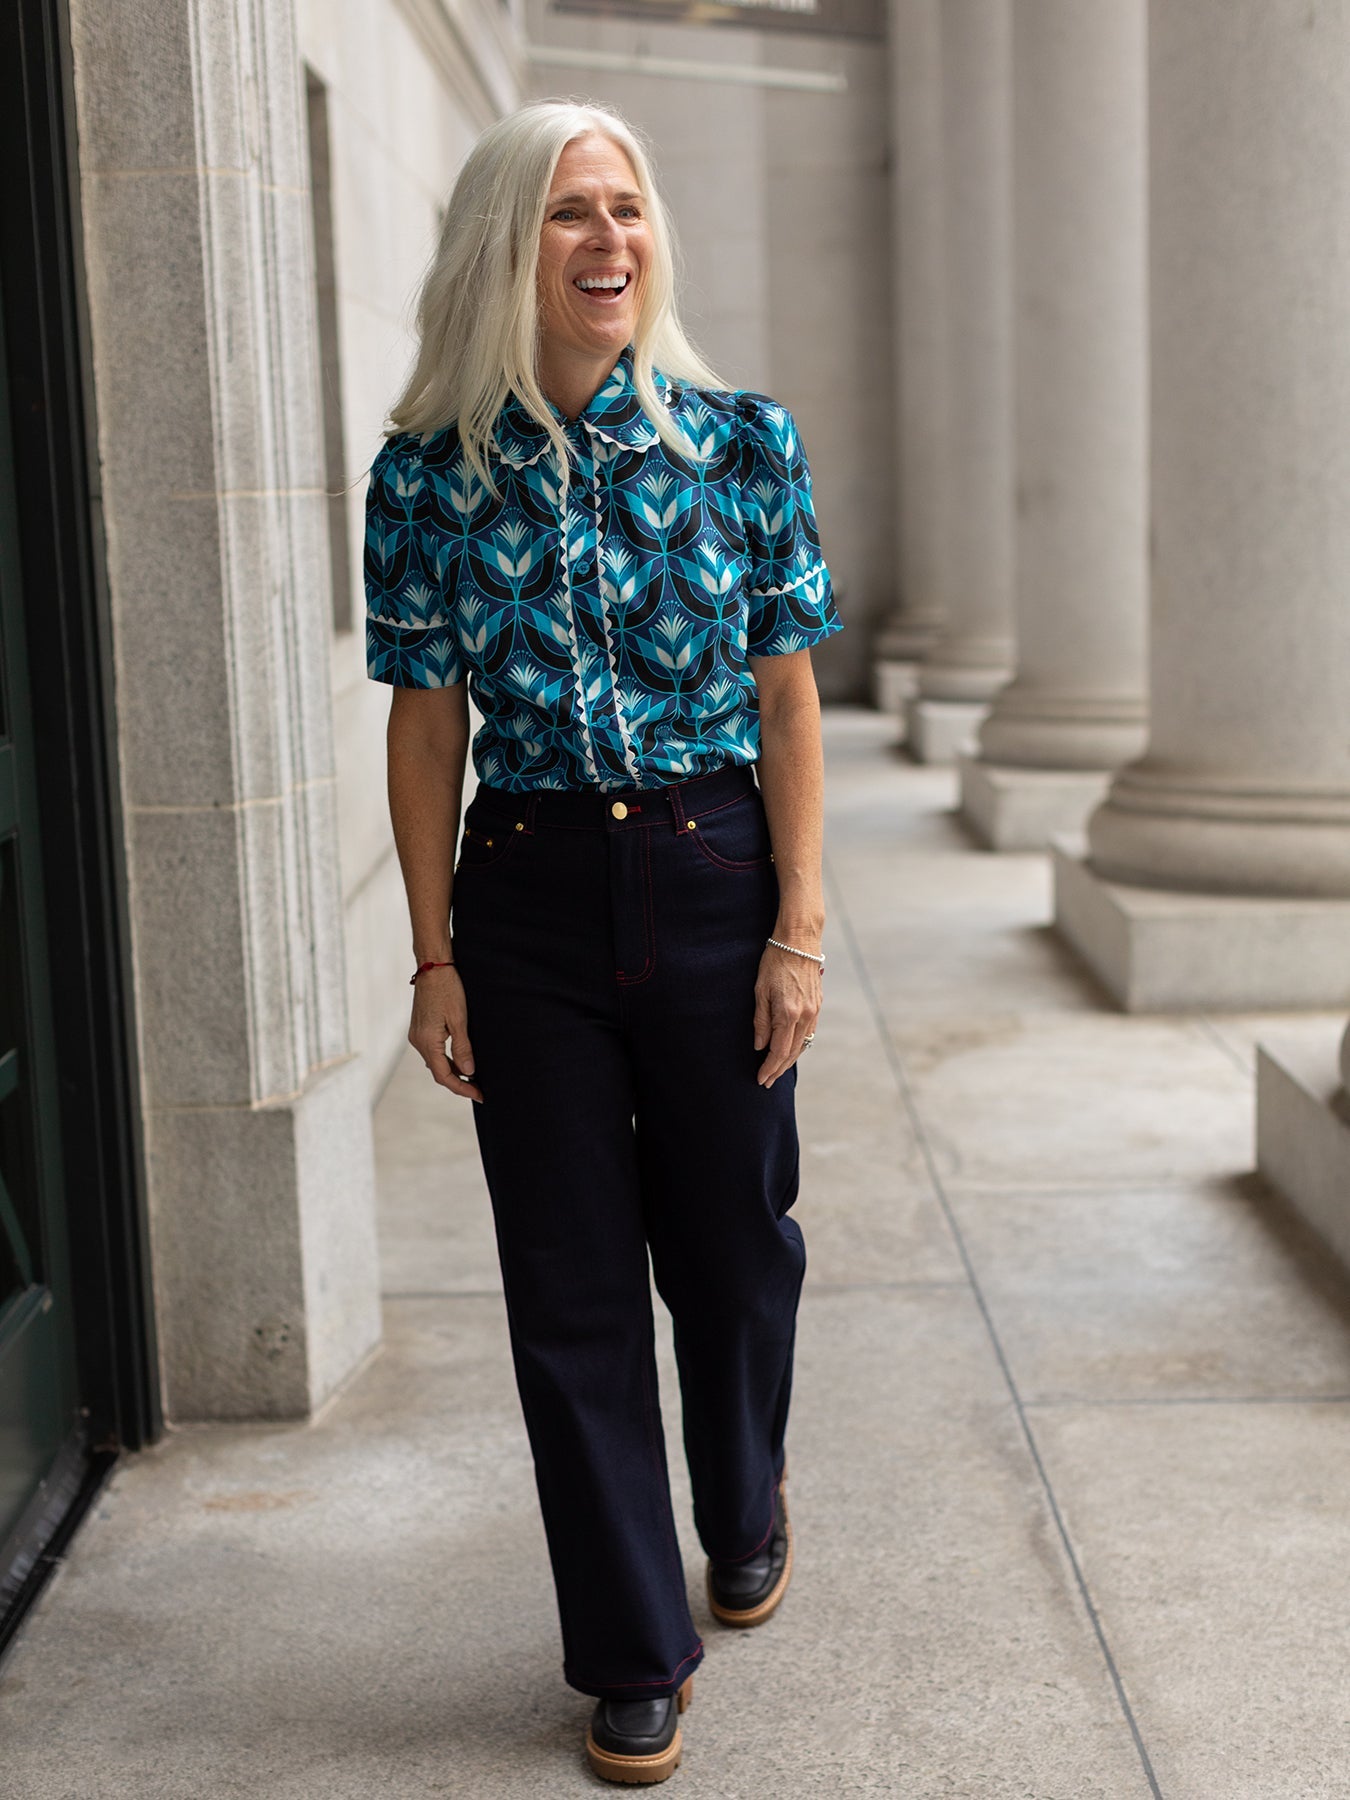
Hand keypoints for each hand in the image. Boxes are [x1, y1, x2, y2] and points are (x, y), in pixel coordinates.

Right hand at [408, 965, 481, 1101]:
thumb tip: (468, 1072)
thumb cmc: (447, 989)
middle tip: (479, 1090)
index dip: (462, 1088)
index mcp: (427, 1042)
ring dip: (453, 1071)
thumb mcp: (459, 1020)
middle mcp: (418, 1042)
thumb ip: (463, 1048)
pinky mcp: (420, 1029)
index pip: (444, 1076)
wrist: (432, 967)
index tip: (479, 1095)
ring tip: (473, 1077)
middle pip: (439, 1072)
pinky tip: (460, 1060)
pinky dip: (446, 1059)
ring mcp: (417, 1035)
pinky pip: (433, 1051)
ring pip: (435, 1062)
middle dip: (459, 1082)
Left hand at [753, 943, 820, 1086]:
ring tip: (776, 1070)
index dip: (769, 1068)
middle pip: (792, 1052)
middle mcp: (804, 1016)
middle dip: (778, 1069)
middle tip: (767, 1082)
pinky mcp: (818, 1005)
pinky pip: (809, 1033)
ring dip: (790, 1060)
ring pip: (803, 1045)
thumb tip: (759, 1045)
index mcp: (788, 1013)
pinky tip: (790, 1049)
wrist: (800, 941)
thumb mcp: (760, 990)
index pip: (778, 1051)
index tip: (760, 1079)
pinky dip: (799, 1045)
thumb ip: (761, 1020)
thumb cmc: (775, 961)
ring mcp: (814, 1011)